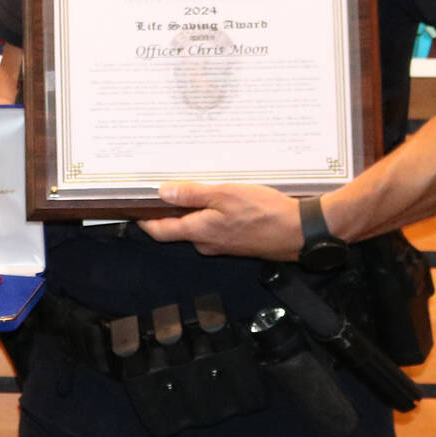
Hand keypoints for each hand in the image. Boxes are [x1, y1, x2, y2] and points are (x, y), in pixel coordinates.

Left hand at [138, 181, 304, 260]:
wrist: (301, 232)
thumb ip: (192, 195)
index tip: (134, 209)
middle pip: (178, 229)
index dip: (145, 221)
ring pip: (199, 228)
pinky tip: (223, 202)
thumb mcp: (225, 195)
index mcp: (199, 232)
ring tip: (197, 190)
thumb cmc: (266, 213)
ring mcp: (223, 246)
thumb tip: (163, 193)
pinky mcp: (238, 243)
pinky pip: (216, 229)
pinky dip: (213, 216)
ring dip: (195, 212)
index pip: (160, 231)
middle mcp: (207, 244)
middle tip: (166, 190)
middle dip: (171, 212)